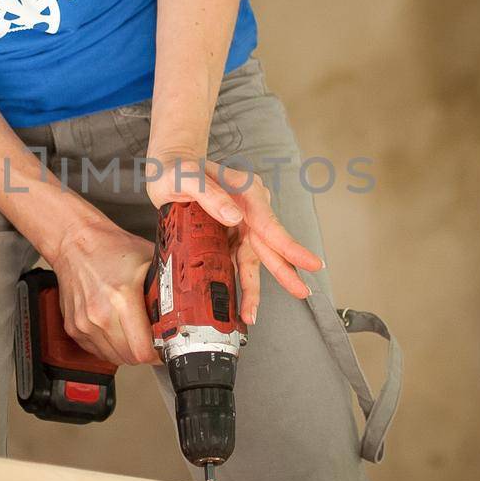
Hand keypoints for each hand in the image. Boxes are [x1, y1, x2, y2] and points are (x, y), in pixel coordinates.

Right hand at [46, 217, 158, 366]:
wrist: (76, 243)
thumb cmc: (112, 249)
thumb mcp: (150, 262)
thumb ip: (169, 288)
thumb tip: (187, 309)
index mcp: (122, 298)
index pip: (143, 350)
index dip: (158, 352)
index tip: (163, 346)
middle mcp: (100, 314)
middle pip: (130, 358)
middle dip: (145, 352)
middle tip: (151, 339)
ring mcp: (84, 323)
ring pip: (114, 358)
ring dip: (127, 351)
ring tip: (133, 332)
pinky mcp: (73, 328)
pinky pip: (98, 351)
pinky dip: (110, 346)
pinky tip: (115, 328)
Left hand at [146, 152, 322, 324]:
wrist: (170, 167)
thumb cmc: (177, 168)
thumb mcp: (187, 177)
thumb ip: (209, 194)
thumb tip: (234, 217)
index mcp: (247, 192)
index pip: (270, 223)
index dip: (289, 246)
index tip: (309, 262)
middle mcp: (249, 209)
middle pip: (269, 245)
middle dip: (284, 271)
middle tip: (301, 291)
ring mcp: (241, 223)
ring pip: (254, 259)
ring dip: (253, 287)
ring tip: (252, 313)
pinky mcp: (230, 235)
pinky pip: (238, 261)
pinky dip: (240, 282)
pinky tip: (241, 303)